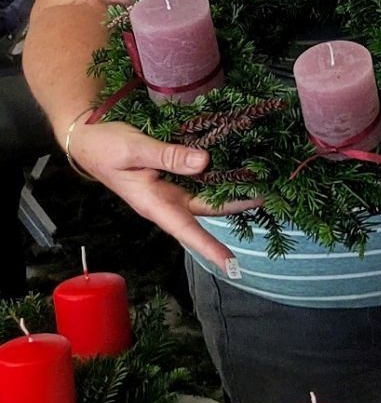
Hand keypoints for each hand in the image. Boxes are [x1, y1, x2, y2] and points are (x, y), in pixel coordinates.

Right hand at [66, 119, 258, 273]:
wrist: (87, 137)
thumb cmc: (105, 147)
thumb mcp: (134, 150)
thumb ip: (168, 156)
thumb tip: (204, 162)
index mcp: (154, 204)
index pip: (187, 231)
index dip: (210, 247)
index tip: (233, 264)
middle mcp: (167, 200)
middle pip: (210, 208)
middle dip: (239, 205)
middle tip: (271, 196)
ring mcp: (172, 188)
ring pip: (209, 192)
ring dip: (234, 188)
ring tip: (266, 180)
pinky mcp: (174, 173)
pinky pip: (202, 176)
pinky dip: (221, 171)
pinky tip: (241, 162)